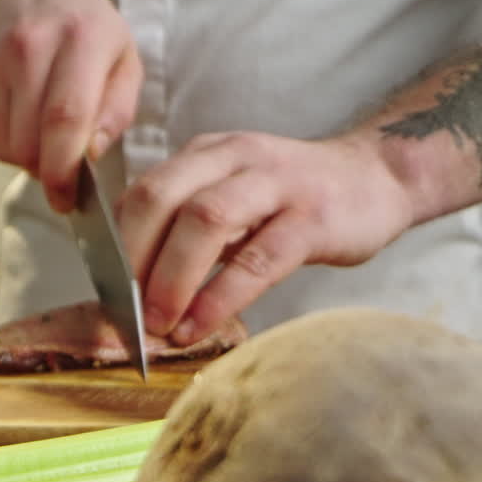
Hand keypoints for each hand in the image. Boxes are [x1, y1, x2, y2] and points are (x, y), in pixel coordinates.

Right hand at [0, 0, 141, 210]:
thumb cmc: (88, 33)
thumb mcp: (125, 62)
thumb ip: (117, 112)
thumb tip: (90, 154)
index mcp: (81, 40)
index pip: (64, 120)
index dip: (63, 171)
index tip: (65, 199)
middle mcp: (30, 45)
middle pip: (28, 143)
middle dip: (47, 171)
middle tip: (63, 166)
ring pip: (3, 146)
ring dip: (26, 156)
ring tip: (44, 132)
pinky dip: (6, 137)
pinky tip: (22, 111)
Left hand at [117, 132, 418, 344]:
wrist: (379, 179)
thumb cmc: (295, 202)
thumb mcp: (234, 198)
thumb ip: (188, 233)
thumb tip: (135, 294)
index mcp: (206, 155)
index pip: (142, 194)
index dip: (114, 249)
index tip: (103, 300)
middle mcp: (234, 159)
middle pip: (161, 199)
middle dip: (133, 263)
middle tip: (124, 317)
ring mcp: (276, 184)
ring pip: (205, 220)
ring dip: (172, 278)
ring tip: (159, 326)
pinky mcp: (313, 217)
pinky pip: (258, 257)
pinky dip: (222, 296)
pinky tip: (200, 326)